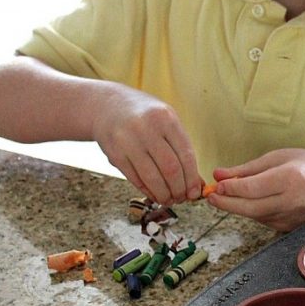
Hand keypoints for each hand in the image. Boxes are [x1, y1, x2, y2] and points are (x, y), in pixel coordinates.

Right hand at [90, 86, 202, 204]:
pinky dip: (147, 191)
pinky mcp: (114, 154)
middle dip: (179, 189)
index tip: (195, 192)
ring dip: (163, 194)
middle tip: (182, 198)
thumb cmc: (145, 117)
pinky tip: (154, 194)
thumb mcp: (166, 122)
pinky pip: (135, 178)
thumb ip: (181, 149)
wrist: (108, 106)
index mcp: (165, 119)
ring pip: (152, 177)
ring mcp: (128, 141)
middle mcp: (146, 129)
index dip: (192, 178)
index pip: (185, 155)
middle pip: (170, 168)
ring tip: (169, 199)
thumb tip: (196, 183)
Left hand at [206, 148, 304, 231]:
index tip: (216, 184)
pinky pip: (263, 220)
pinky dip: (251, 211)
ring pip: (255, 216)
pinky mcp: (290, 228)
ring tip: (224, 195)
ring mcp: (293, 218)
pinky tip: (248, 201)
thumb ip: (247, 169)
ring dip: (237, 207)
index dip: (231, 188)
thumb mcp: (278, 157)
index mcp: (291, 179)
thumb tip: (218, 174)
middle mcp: (293, 202)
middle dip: (227, 203)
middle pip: (251, 208)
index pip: (253, 188)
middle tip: (210, 197)